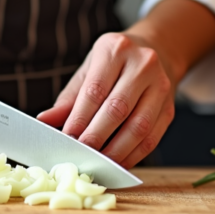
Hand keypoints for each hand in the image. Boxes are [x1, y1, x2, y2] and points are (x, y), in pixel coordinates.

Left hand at [36, 0, 214, 167]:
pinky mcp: (170, 108)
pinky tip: (117, 163)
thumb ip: (69, 98)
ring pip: (138, 127)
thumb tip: (44, 121)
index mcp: (115, 49)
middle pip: (117, 109)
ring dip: (115, 151)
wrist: (158, 50)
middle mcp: (142, 64)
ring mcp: (161, 86)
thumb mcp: (89, 70)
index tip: (66, 139)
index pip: (95, 90)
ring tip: (96, 164)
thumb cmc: (115, 63)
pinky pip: (152, 138)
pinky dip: (133, 155)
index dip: (79, 119)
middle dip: (96, 137)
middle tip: (79, 155)